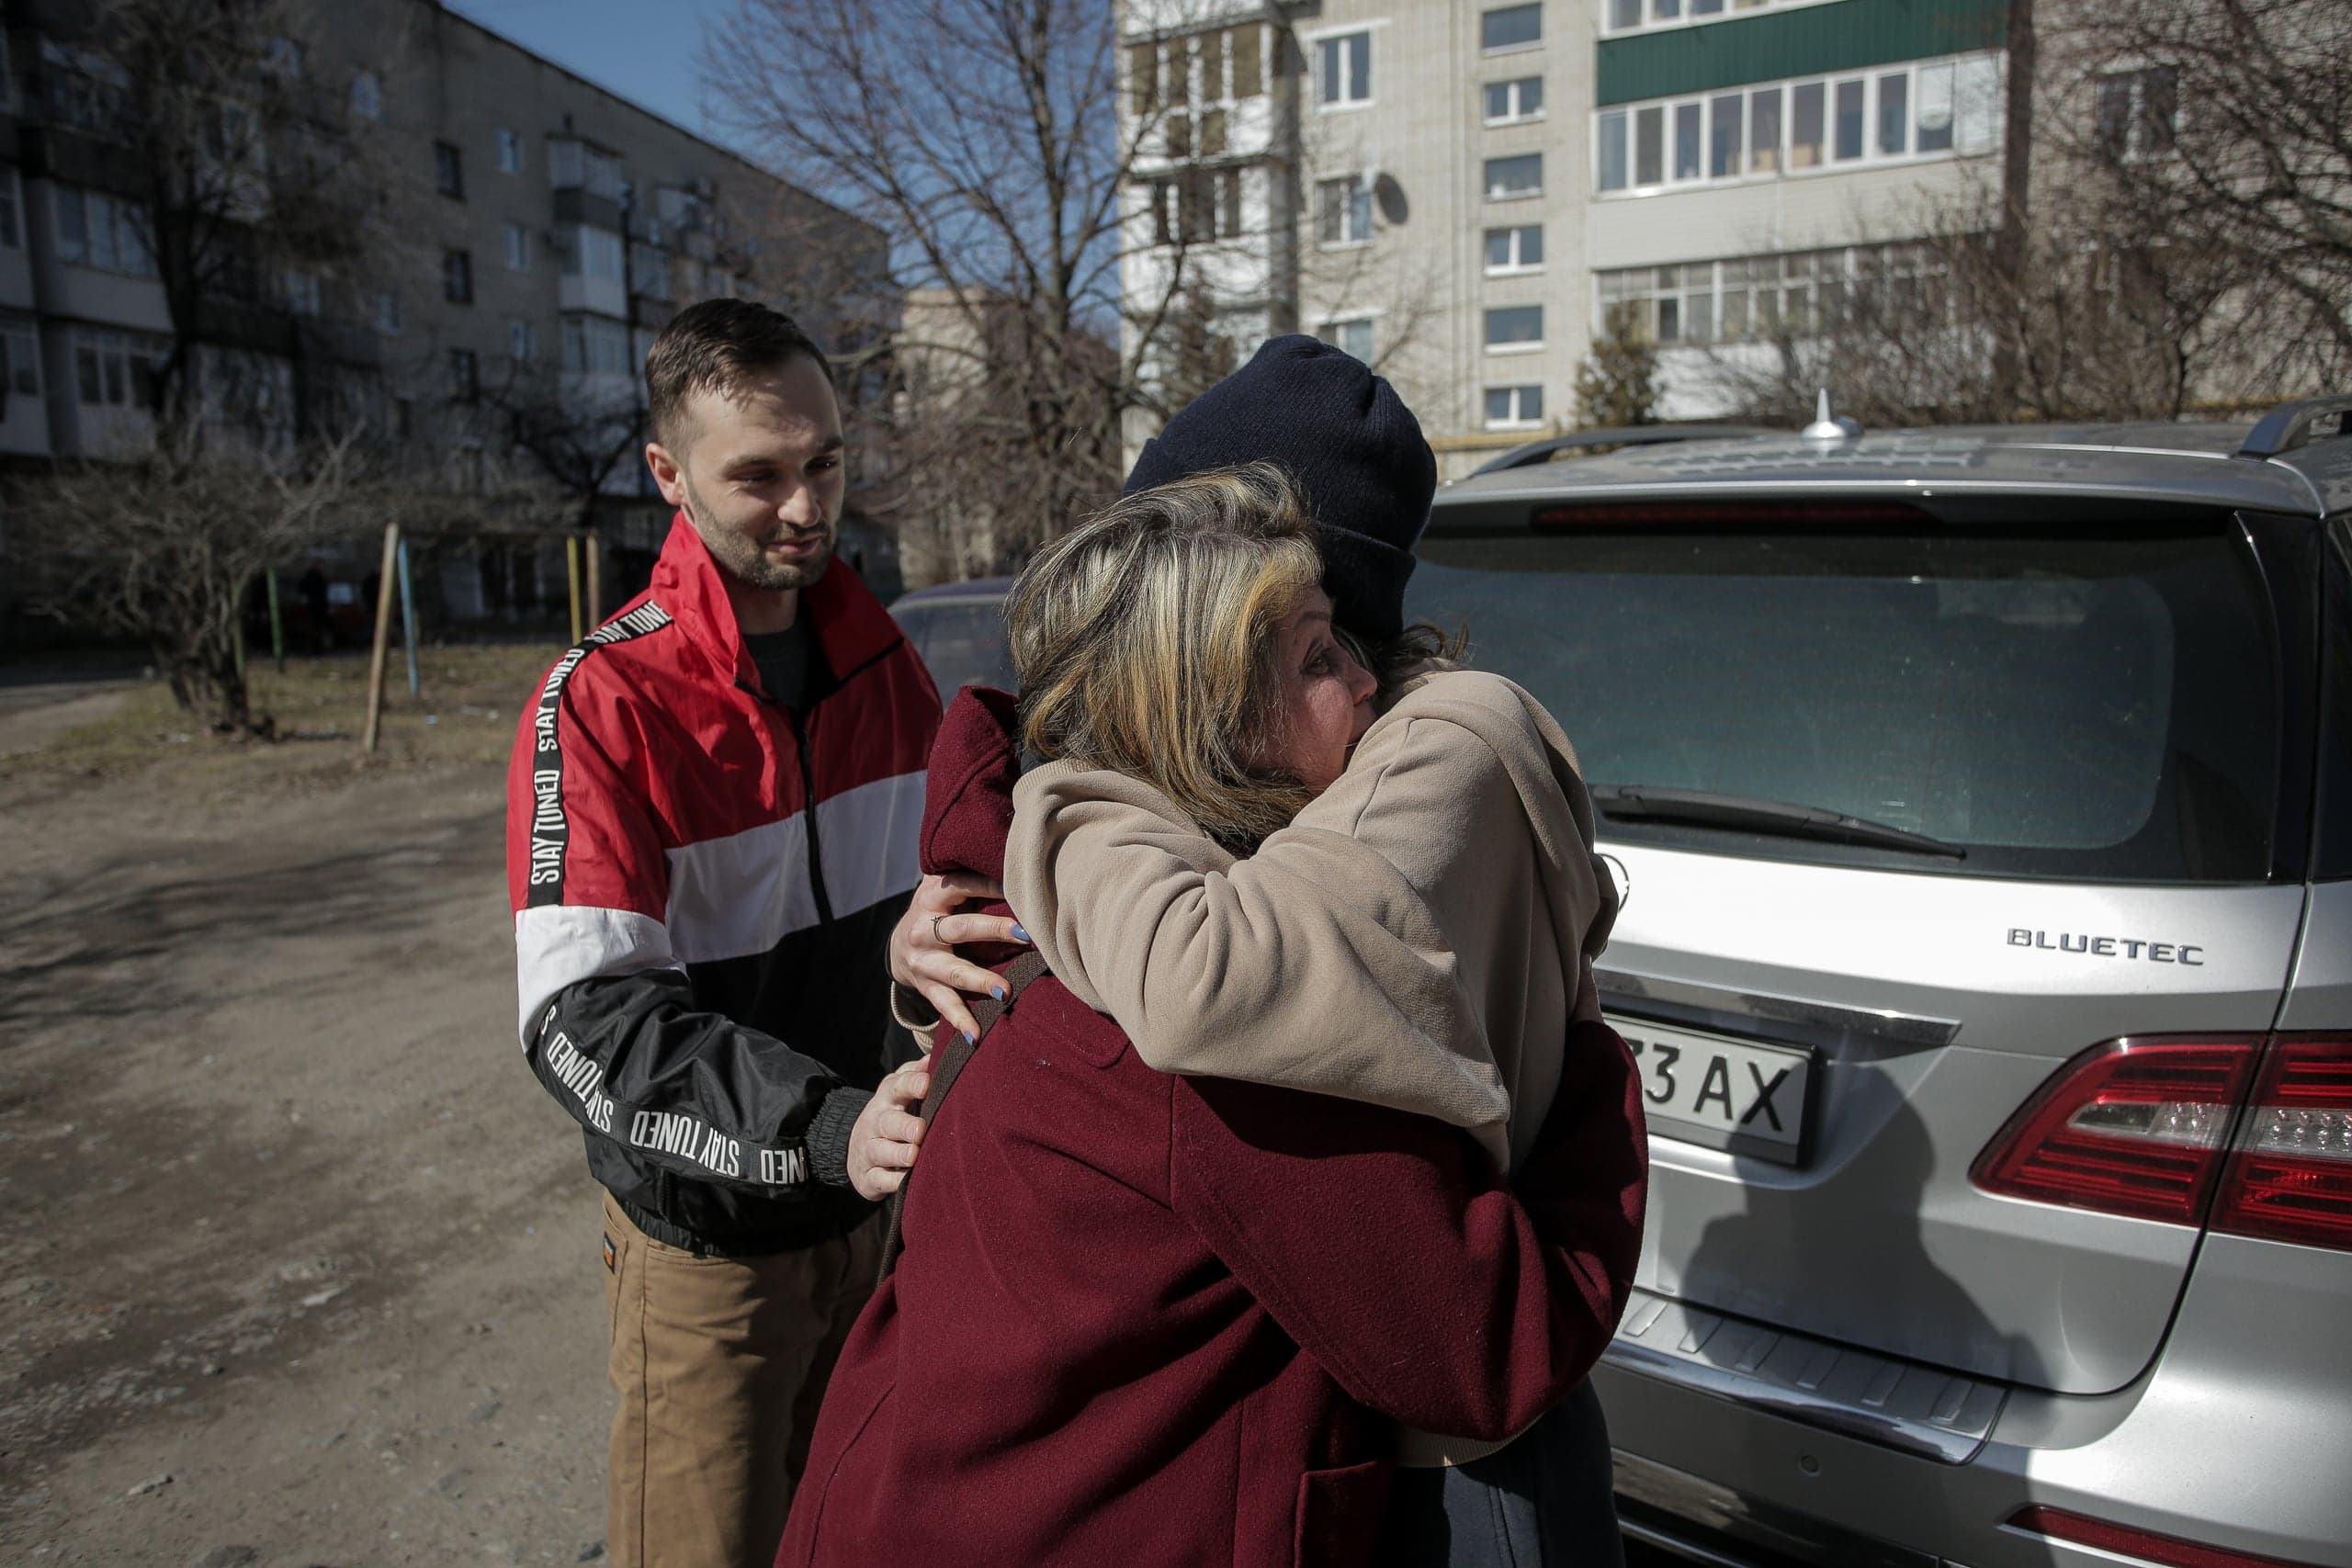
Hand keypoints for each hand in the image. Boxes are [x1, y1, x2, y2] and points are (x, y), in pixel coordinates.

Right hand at [847, 1062, 929, 1199]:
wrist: (858, 1148)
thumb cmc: (893, 1114)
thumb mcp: (899, 1090)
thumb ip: (916, 1073)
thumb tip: (936, 1055)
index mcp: (888, 1099)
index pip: (897, 1086)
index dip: (911, 1084)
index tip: (927, 1083)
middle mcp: (876, 1123)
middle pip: (887, 1122)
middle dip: (904, 1126)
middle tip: (920, 1130)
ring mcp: (870, 1150)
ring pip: (881, 1151)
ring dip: (898, 1154)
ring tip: (914, 1154)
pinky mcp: (868, 1177)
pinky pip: (880, 1180)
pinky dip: (892, 1183)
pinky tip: (906, 1183)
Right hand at [888, 871, 1030, 1041]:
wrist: (899, 945)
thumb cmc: (939, 910)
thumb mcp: (945, 887)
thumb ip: (971, 875)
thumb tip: (1016, 855)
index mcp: (932, 897)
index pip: (961, 886)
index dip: (988, 885)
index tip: (1019, 887)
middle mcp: (923, 928)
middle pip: (960, 928)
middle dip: (992, 930)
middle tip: (1025, 935)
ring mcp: (923, 961)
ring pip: (953, 971)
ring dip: (979, 981)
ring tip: (1005, 991)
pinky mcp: (925, 986)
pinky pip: (944, 1005)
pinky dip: (960, 1021)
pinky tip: (976, 1036)